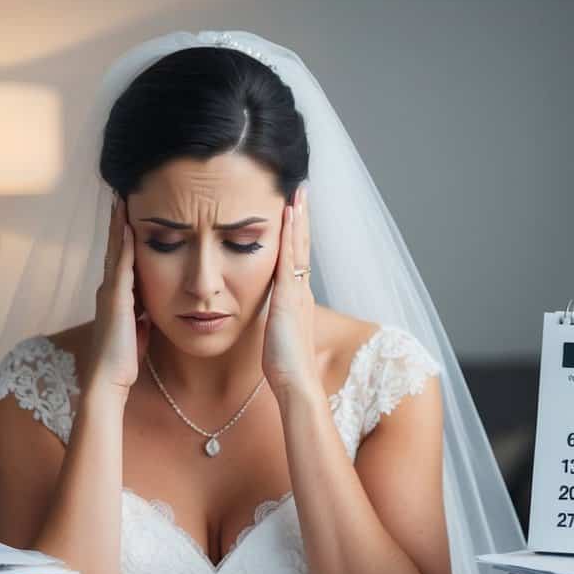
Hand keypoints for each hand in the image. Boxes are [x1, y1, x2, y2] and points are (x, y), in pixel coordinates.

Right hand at [87, 194, 150, 395]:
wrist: (109, 380)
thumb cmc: (123, 361)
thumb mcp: (138, 333)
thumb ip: (141, 320)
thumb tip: (149, 315)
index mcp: (116, 297)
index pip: (121, 259)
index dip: (124, 236)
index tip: (128, 213)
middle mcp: (109, 290)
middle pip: (115, 248)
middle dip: (117, 222)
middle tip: (119, 194)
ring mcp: (111, 293)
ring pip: (115, 251)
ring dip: (118, 226)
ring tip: (120, 200)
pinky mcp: (116, 300)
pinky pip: (121, 266)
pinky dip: (125, 245)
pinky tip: (129, 227)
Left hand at [262, 184, 317, 401]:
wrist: (296, 383)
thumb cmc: (285, 367)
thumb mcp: (278, 337)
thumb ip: (277, 321)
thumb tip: (271, 317)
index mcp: (298, 300)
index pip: (298, 260)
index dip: (298, 235)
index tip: (295, 211)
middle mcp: (301, 291)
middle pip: (303, 246)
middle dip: (302, 217)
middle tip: (302, 190)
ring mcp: (296, 292)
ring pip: (299, 246)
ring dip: (298, 217)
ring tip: (297, 192)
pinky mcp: (288, 296)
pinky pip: (289, 257)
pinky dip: (290, 234)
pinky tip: (286, 214)